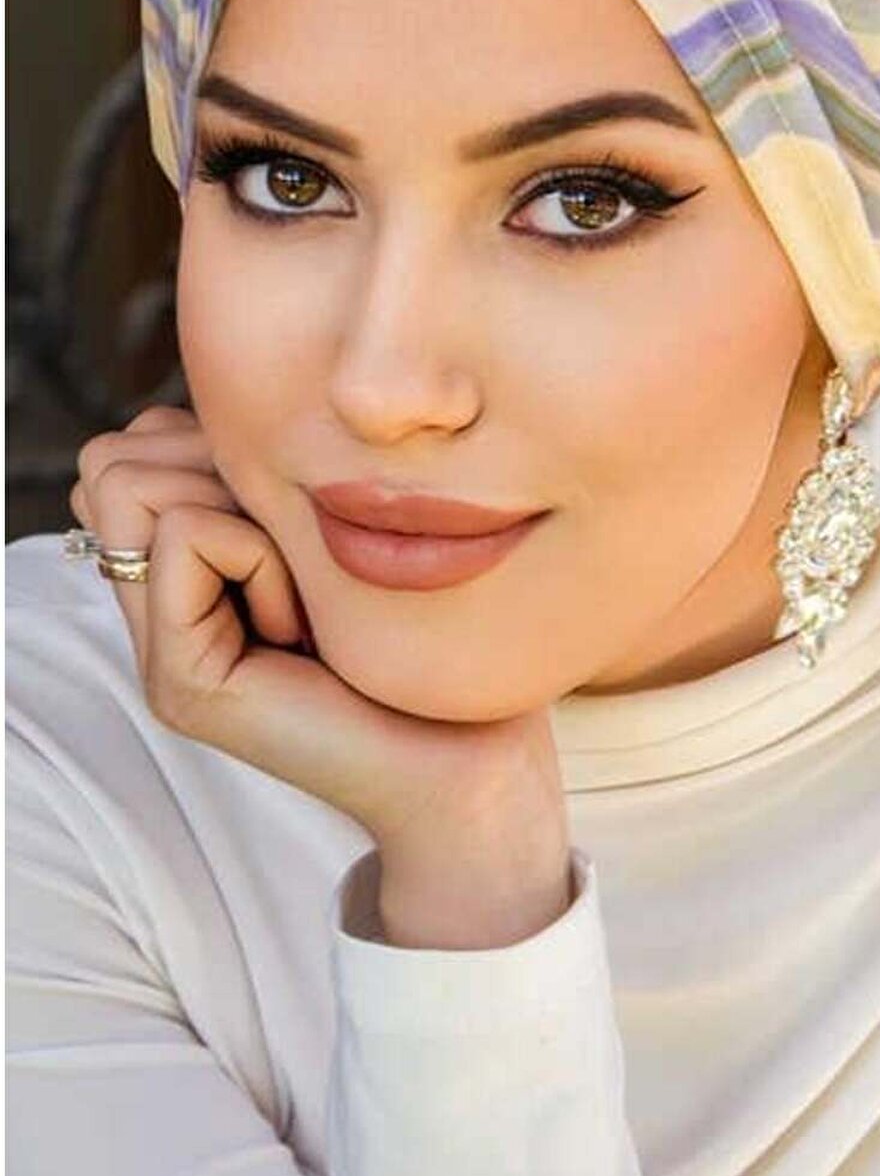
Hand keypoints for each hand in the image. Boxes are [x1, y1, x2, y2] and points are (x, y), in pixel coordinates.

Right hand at [69, 407, 570, 883]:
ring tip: (298, 596)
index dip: (206, 446)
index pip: (125, 452)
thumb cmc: (428, 639)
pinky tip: (303, 627)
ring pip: (133, 485)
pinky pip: (191, 536)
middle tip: (294, 556)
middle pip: (113, 462)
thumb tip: (198, 412)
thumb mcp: (330, 531)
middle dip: (216, 469)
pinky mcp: (182, 681)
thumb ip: (259, 484)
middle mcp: (154, 621)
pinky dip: (262, 557)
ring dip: (239, 513)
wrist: (470, 763)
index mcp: (184, 584)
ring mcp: (159, 656)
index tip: (294, 518)